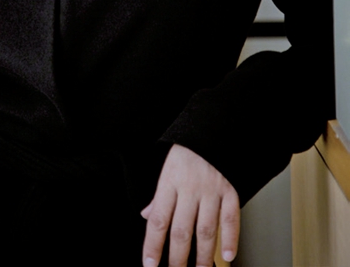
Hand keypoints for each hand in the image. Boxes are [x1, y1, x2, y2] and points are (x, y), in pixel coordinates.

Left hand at [141, 144, 239, 266]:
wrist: (215, 126)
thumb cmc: (188, 148)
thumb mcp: (166, 166)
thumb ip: (159, 194)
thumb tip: (147, 217)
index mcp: (170, 181)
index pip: (158, 219)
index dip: (153, 245)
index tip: (150, 265)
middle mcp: (190, 187)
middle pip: (182, 230)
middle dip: (177, 258)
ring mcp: (212, 189)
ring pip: (206, 229)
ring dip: (204, 256)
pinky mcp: (230, 189)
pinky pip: (231, 218)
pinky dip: (231, 238)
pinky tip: (228, 255)